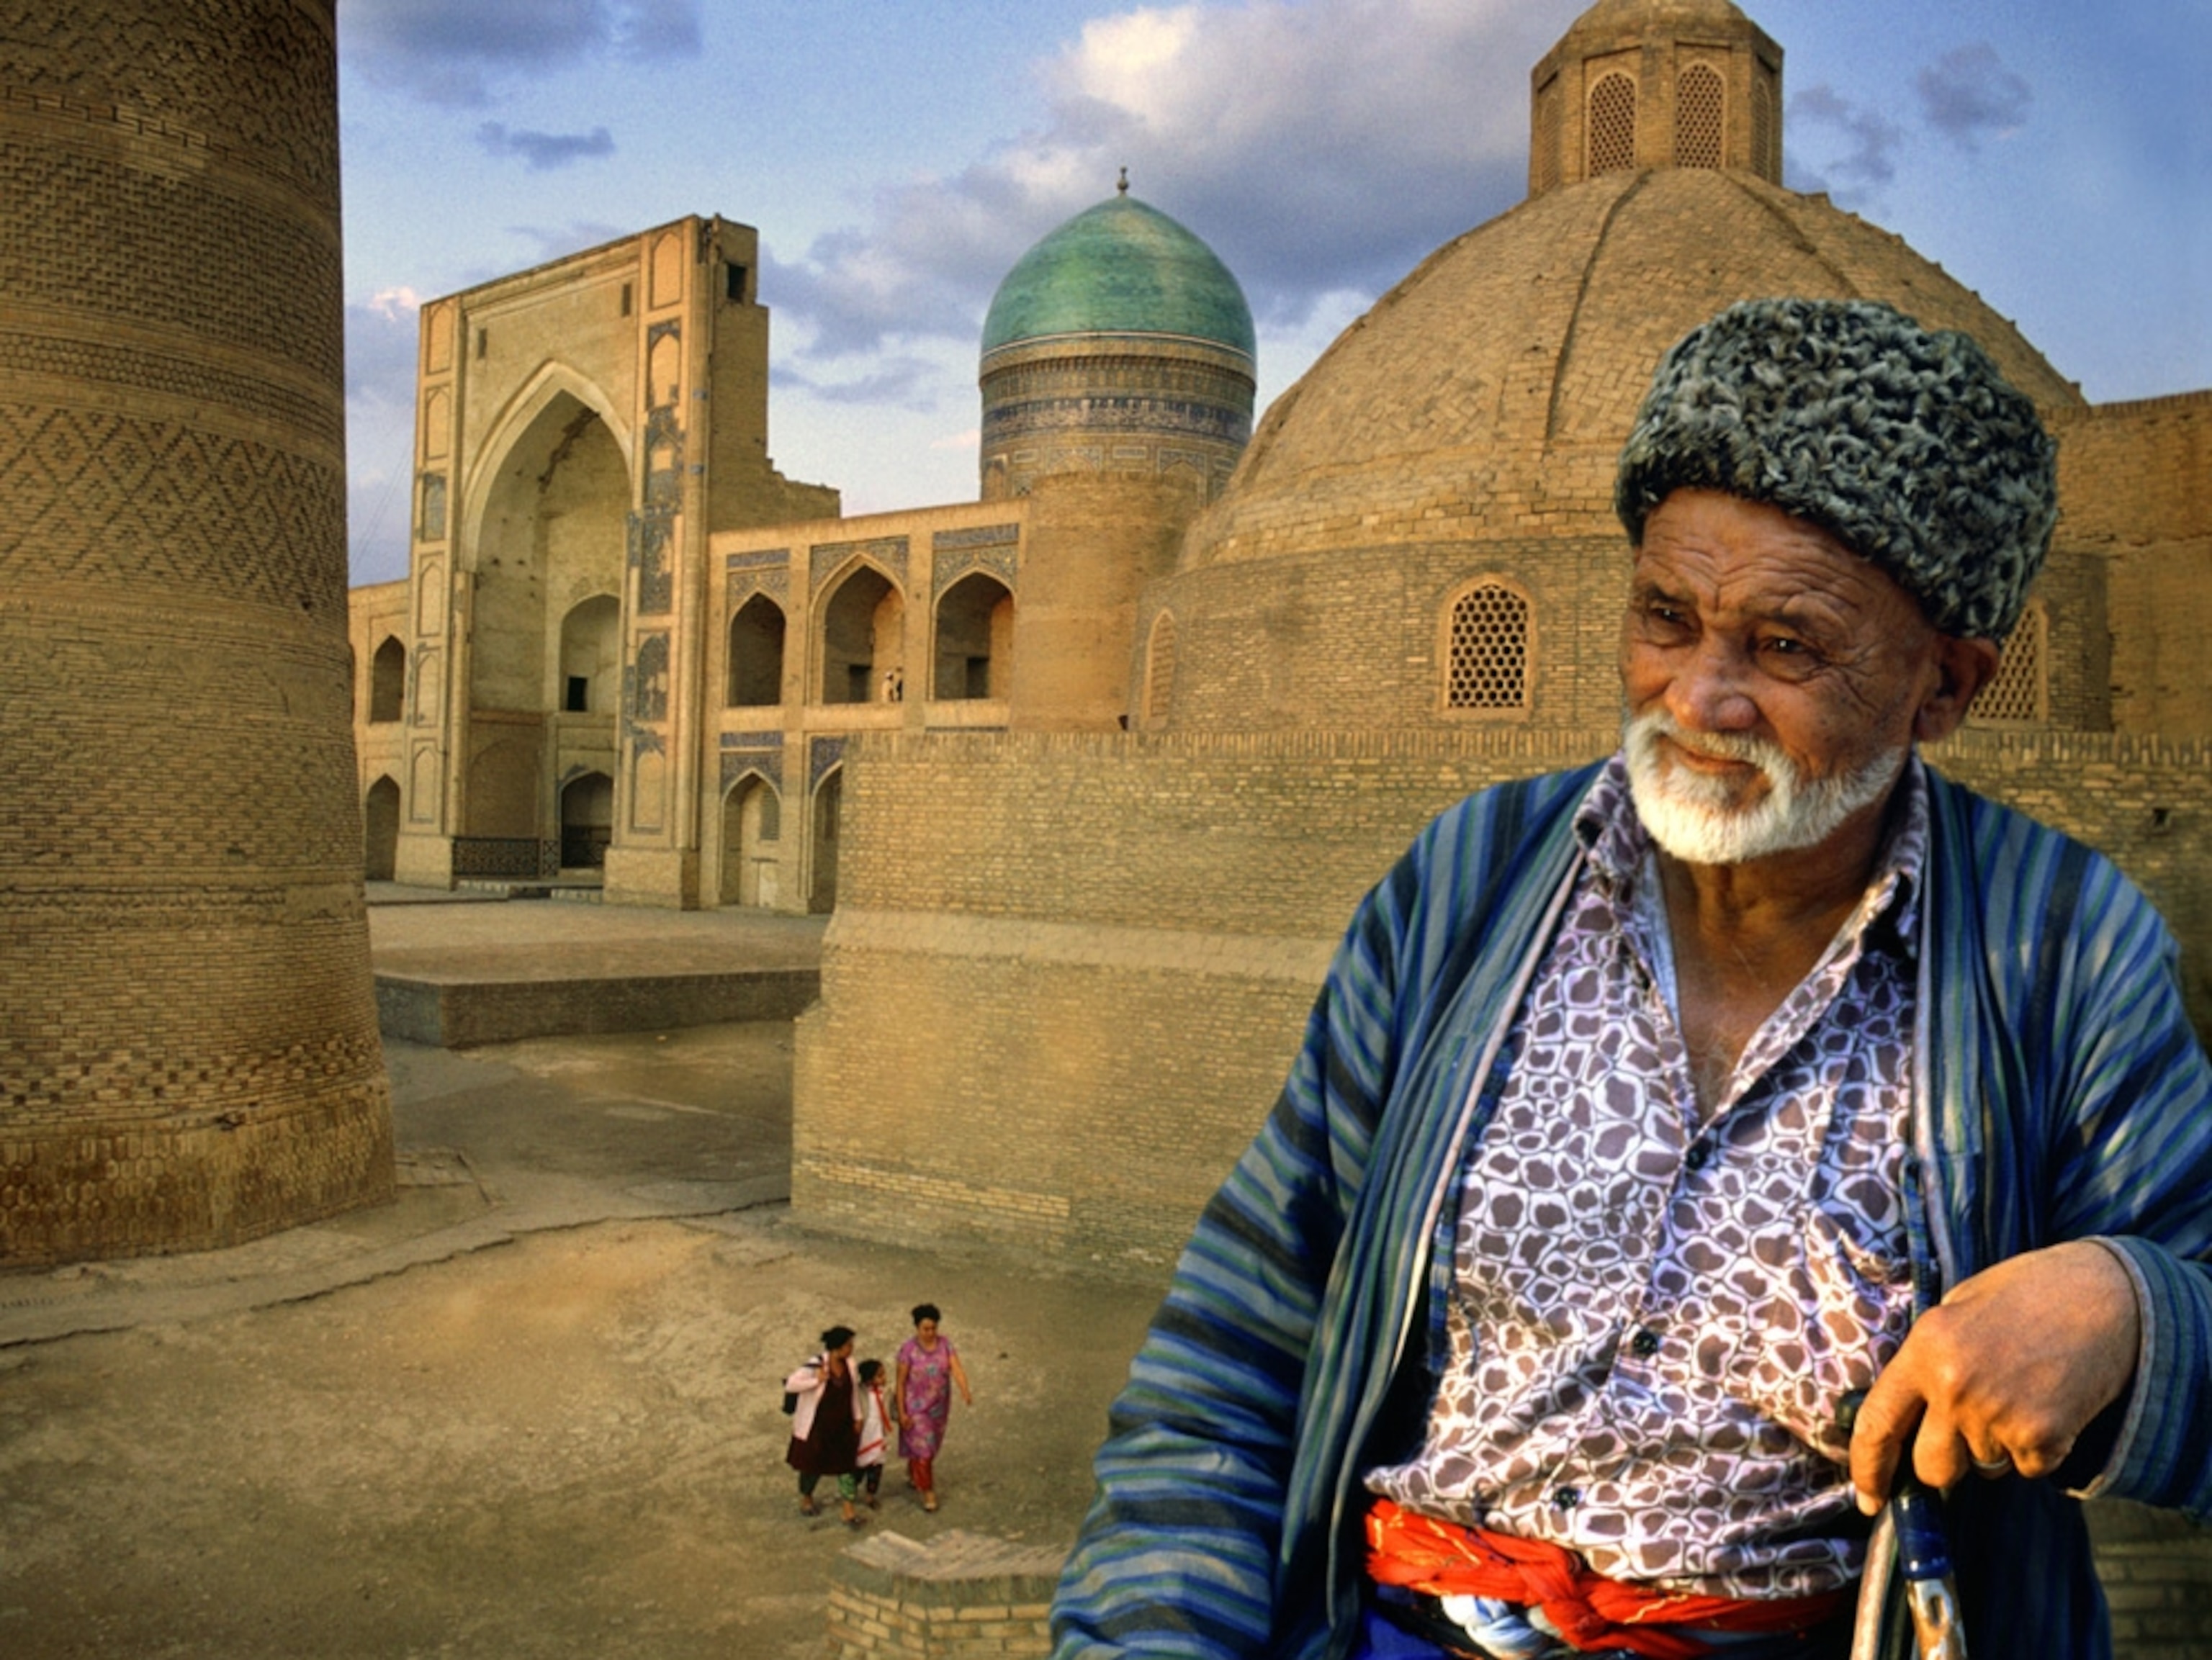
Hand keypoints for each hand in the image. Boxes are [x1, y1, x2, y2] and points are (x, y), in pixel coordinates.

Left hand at [1848, 1241, 2138, 1513]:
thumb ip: (1926, 1360)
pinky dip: (2035, 1449)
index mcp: (1924, 1350)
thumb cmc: (2026, 1295)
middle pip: (1932, 1467)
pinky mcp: (2042, 1438)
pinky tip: (2048, 1405)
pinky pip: (2026, 1467)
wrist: (2104, 1297)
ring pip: (1983, 1467)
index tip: (1867, 1500)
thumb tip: (1903, 1415)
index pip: (1878, 1424)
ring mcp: (1998, 1416)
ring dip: (1995, 1447)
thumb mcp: (1957, 1308)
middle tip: (1969, 1431)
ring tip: (2018, 1394)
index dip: (1867, 1468)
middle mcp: (1954, 1388)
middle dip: (1944, 1464)